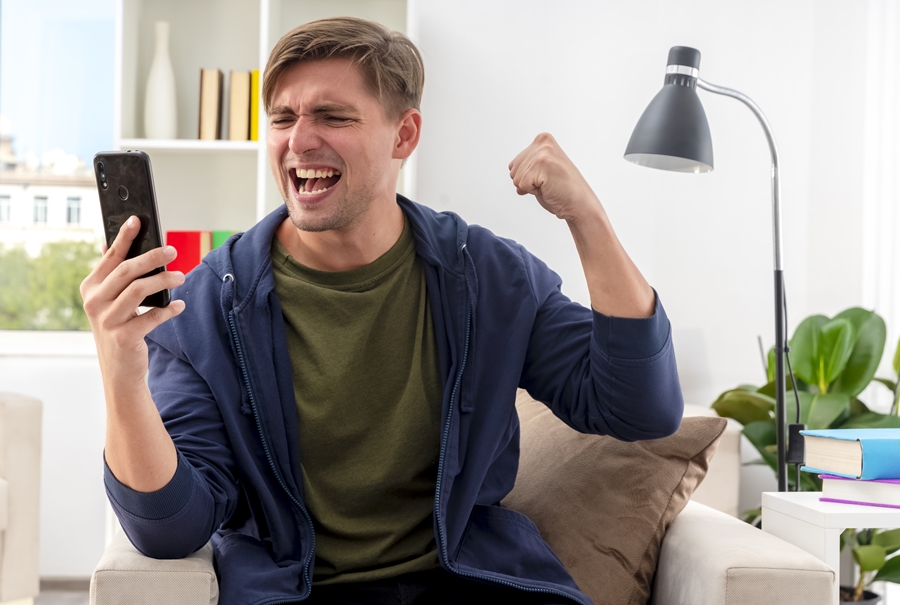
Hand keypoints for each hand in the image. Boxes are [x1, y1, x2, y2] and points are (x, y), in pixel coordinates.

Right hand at [81, 216, 184, 391]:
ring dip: (163, 281)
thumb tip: (110, 242)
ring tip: (181, 278)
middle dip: (152, 257)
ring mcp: (107, 321)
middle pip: (127, 271)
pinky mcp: (123, 337)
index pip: (110, 257)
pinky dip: (169, 310)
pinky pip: (152, 317)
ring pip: (139, 291)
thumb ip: (113, 274)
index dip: (124, 237)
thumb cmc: (119, 327)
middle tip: (172, 250)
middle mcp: (94, 302)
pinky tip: (180, 306)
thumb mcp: (110, 301)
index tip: (137, 220)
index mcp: (90, 288)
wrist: (119, 370)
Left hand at [508, 133, 599, 221]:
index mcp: (543, 140)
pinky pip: (522, 185)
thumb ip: (527, 165)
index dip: (527, 177)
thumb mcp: (542, 171)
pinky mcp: (542, 164)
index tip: (545, 178)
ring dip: (530, 187)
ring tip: (548, 185)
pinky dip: (533, 192)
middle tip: (547, 183)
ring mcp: (543, 152)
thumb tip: (512, 171)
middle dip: (527, 182)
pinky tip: (548, 188)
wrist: (579, 204)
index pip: (514, 164)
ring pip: (516, 178)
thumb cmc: (562, 190)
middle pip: (513, 170)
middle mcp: (542, 142)